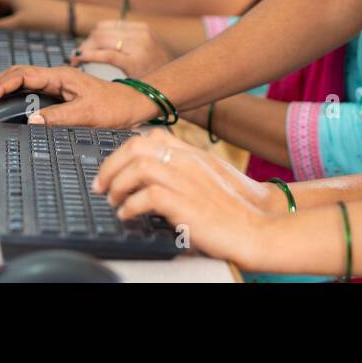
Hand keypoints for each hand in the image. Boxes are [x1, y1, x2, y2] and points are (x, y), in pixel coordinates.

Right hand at [0, 64, 157, 125]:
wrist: (134, 104)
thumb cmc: (115, 107)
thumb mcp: (87, 115)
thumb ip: (58, 118)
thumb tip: (31, 120)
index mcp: (61, 76)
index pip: (22, 75)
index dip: (1, 85)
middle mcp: (58, 76)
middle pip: (18, 73)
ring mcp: (59, 83)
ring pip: (23, 80)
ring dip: (3, 88)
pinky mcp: (61, 92)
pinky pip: (32, 89)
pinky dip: (15, 94)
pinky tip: (8, 103)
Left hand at [70, 20, 173, 76]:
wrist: (173, 87)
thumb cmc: (156, 72)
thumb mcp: (146, 49)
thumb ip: (127, 42)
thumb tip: (98, 39)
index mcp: (141, 29)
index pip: (107, 26)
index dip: (92, 36)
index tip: (85, 47)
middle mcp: (140, 34)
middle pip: (101, 32)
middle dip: (85, 43)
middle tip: (76, 55)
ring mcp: (138, 46)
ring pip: (100, 40)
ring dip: (84, 48)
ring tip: (76, 59)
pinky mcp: (133, 61)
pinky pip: (105, 55)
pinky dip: (88, 55)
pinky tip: (80, 59)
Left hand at [92, 129, 275, 266]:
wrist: (260, 226)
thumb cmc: (239, 208)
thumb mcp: (212, 177)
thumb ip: (188, 169)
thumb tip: (157, 175)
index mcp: (194, 154)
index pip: (151, 136)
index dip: (124, 150)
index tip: (114, 168)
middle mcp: (188, 161)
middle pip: (136, 146)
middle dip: (111, 165)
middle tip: (102, 185)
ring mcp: (187, 180)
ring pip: (137, 167)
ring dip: (117, 185)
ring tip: (113, 201)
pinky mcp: (185, 204)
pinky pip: (146, 196)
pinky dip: (130, 206)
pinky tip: (128, 216)